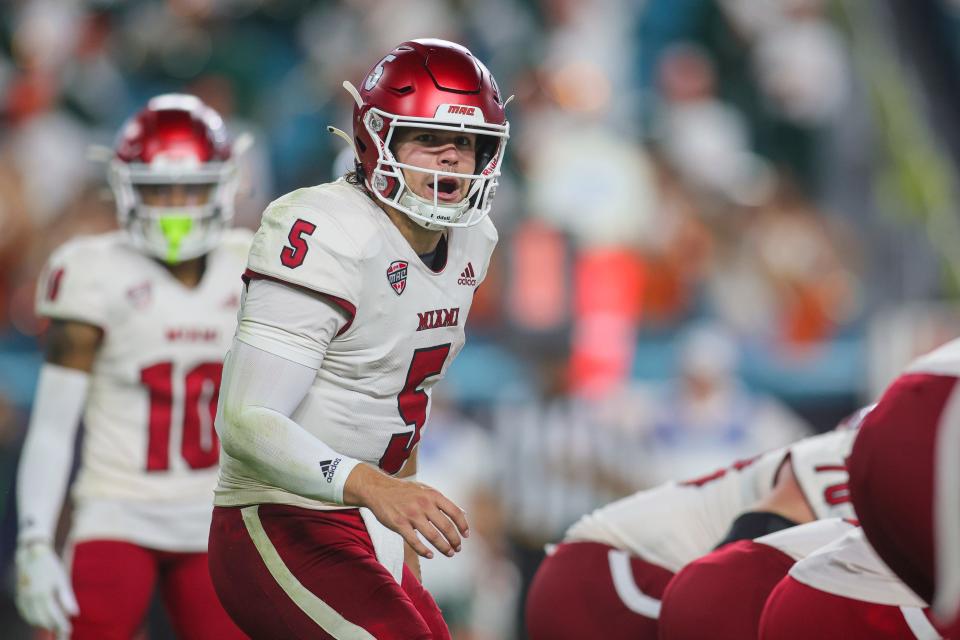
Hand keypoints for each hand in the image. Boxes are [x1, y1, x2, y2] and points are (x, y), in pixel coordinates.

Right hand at [15, 541, 78, 634]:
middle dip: (53, 628)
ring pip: (32, 618)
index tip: (68, 631)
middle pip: (42, 620)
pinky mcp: (20, 595)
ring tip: (54, 628)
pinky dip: (32, 618)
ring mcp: (23, 598)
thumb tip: (75, 614)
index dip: (61, 626)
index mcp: (44, 595)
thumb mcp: (62, 580)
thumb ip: (67, 598)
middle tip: (62, 632)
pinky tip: (39, 620)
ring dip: (42, 625)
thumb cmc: (51, 566)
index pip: (54, 617)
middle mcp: (32, 599)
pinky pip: (25, 613)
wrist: (33, 553)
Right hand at [344, 464, 468, 558]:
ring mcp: (411, 514)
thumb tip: (463, 513)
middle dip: (455, 540)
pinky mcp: (399, 524)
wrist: (379, 489)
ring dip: (444, 547)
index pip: (455, 512)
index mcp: (433, 495)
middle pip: (446, 526)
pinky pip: (415, 541)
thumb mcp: (426, 489)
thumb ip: (443, 502)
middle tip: (457, 548)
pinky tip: (430, 555)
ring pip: (433, 536)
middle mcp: (424, 504)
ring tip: (449, 553)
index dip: (463, 526)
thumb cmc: (405, 491)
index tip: (466, 536)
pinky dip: (424, 551)